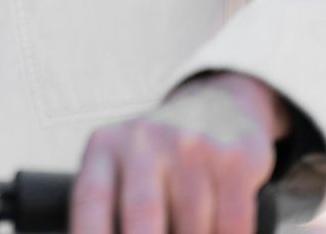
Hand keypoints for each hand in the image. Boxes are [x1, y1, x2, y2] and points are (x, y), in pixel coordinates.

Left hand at [69, 72, 285, 233]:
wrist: (220, 105)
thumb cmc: (158, 156)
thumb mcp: (123, 164)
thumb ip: (114, 208)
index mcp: (105, 146)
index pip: (89, 199)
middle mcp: (144, 140)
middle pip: (142, 214)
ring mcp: (191, 146)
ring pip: (193, 227)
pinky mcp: (235, 158)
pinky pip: (234, 224)